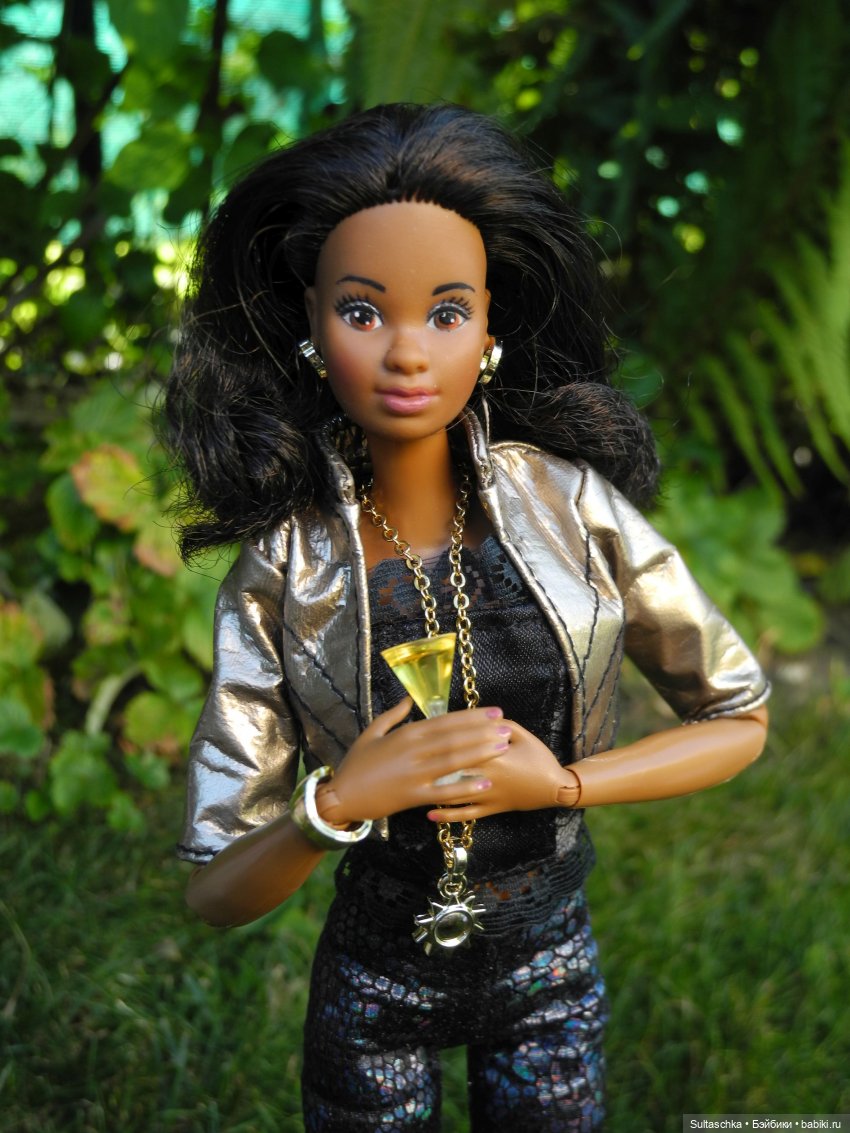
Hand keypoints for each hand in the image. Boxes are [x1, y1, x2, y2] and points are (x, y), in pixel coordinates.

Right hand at [316, 697, 512, 825]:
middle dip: (484, 731)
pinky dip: (466, 786)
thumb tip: (407, 697)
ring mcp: (415, 773)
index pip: (445, 721)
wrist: (341, 795)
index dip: (472, 716)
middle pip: (455, 737)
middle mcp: (413, 750)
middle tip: (507, 727)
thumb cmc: (356, 764)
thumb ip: (393, 714)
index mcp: (406, 733)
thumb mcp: (371, 732)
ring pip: (454, 760)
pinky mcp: (413, 795)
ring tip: (503, 747)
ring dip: (481, 752)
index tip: (493, 712)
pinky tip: (486, 782)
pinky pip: (445, 791)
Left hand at [424, 720, 576, 821]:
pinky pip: (465, 815)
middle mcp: (486, 777)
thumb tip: (476, 716)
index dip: (440, 740)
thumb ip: (498, 724)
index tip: (420, 734)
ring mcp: (487, 796)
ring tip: (411, 786)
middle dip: (429, 765)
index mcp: (492, 755)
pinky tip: (429, 814)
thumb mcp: (521, 734)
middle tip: (405, 760)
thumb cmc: (538, 757)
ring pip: (453, 793)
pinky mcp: (490, 810)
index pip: (461, 745)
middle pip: (451, 769)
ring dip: (431, 790)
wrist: (554, 787)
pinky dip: (447, 816)